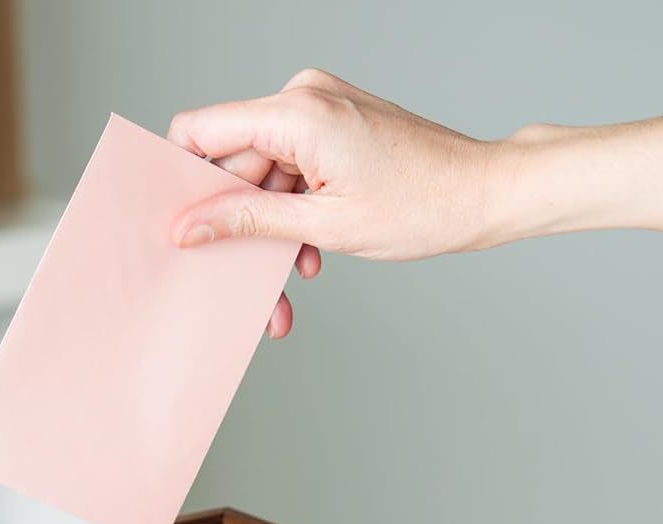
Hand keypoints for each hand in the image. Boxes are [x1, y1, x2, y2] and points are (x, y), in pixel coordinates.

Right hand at [169, 69, 507, 336]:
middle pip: (234, 164)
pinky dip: (294, 215)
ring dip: (270, 233)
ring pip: (264, 178)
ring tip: (288, 284)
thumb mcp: (323, 226)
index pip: (201, 130)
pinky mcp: (334, 128)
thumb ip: (248, 221)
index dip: (181, 180)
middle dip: (236, 227)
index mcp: (296, 112)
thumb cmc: (421, 206)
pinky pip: (291, 173)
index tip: (179, 227)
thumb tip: (190, 227)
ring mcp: (320, 111)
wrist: (482, 194)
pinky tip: (311, 253)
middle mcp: (303, 99)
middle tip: (244, 286)